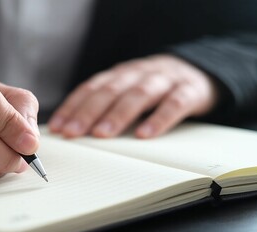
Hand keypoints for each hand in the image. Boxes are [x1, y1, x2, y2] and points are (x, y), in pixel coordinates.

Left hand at [49, 54, 217, 137]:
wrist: (198, 71)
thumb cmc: (153, 88)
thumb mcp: (128, 89)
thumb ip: (107, 104)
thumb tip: (75, 131)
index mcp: (120, 74)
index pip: (91, 88)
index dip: (73, 106)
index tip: (58, 127)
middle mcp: (138, 73)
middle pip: (110, 90)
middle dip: (88, 111)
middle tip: (73, 133)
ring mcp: (164, 80)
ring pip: (138, 94)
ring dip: (118, 114)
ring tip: (102, 134)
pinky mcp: (189, 91)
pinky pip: (174, 104)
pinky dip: (159, 118)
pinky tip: (145, 135)